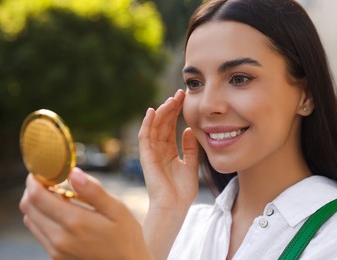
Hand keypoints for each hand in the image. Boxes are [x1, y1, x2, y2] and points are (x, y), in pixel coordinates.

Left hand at [19, 168, 152, 259]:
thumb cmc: (126, 235)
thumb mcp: (117, 209)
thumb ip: (93, 190)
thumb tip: (73, 172)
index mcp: (75, 222)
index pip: (37, 197)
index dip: (34, 179)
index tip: (41, 170)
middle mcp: (60, 238)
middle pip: (28, 207)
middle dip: (33, 189)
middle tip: (48, 179)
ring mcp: (56, 250)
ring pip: (30, 220)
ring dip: (36, 203)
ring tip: (55, 194)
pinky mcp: (56, 257)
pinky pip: (39, 232)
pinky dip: (42, 217)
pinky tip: (60, 212)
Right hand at [138, 89, 198, 210]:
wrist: (175, 207)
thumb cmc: (183, 191)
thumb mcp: (191, 165)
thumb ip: (190, 148)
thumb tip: (187, 130)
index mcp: (169, 152)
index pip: (170, 127)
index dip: (176, 113)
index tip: (184, 99)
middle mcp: (158, 151)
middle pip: (162, 124)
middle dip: (170, 108)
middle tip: (179, 94)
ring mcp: (151, 153)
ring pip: (153, 128)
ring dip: (161, 113)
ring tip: (170, 100)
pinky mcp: (146, 157)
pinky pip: (144, 137)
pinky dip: (147, 124)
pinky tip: (152, 111)